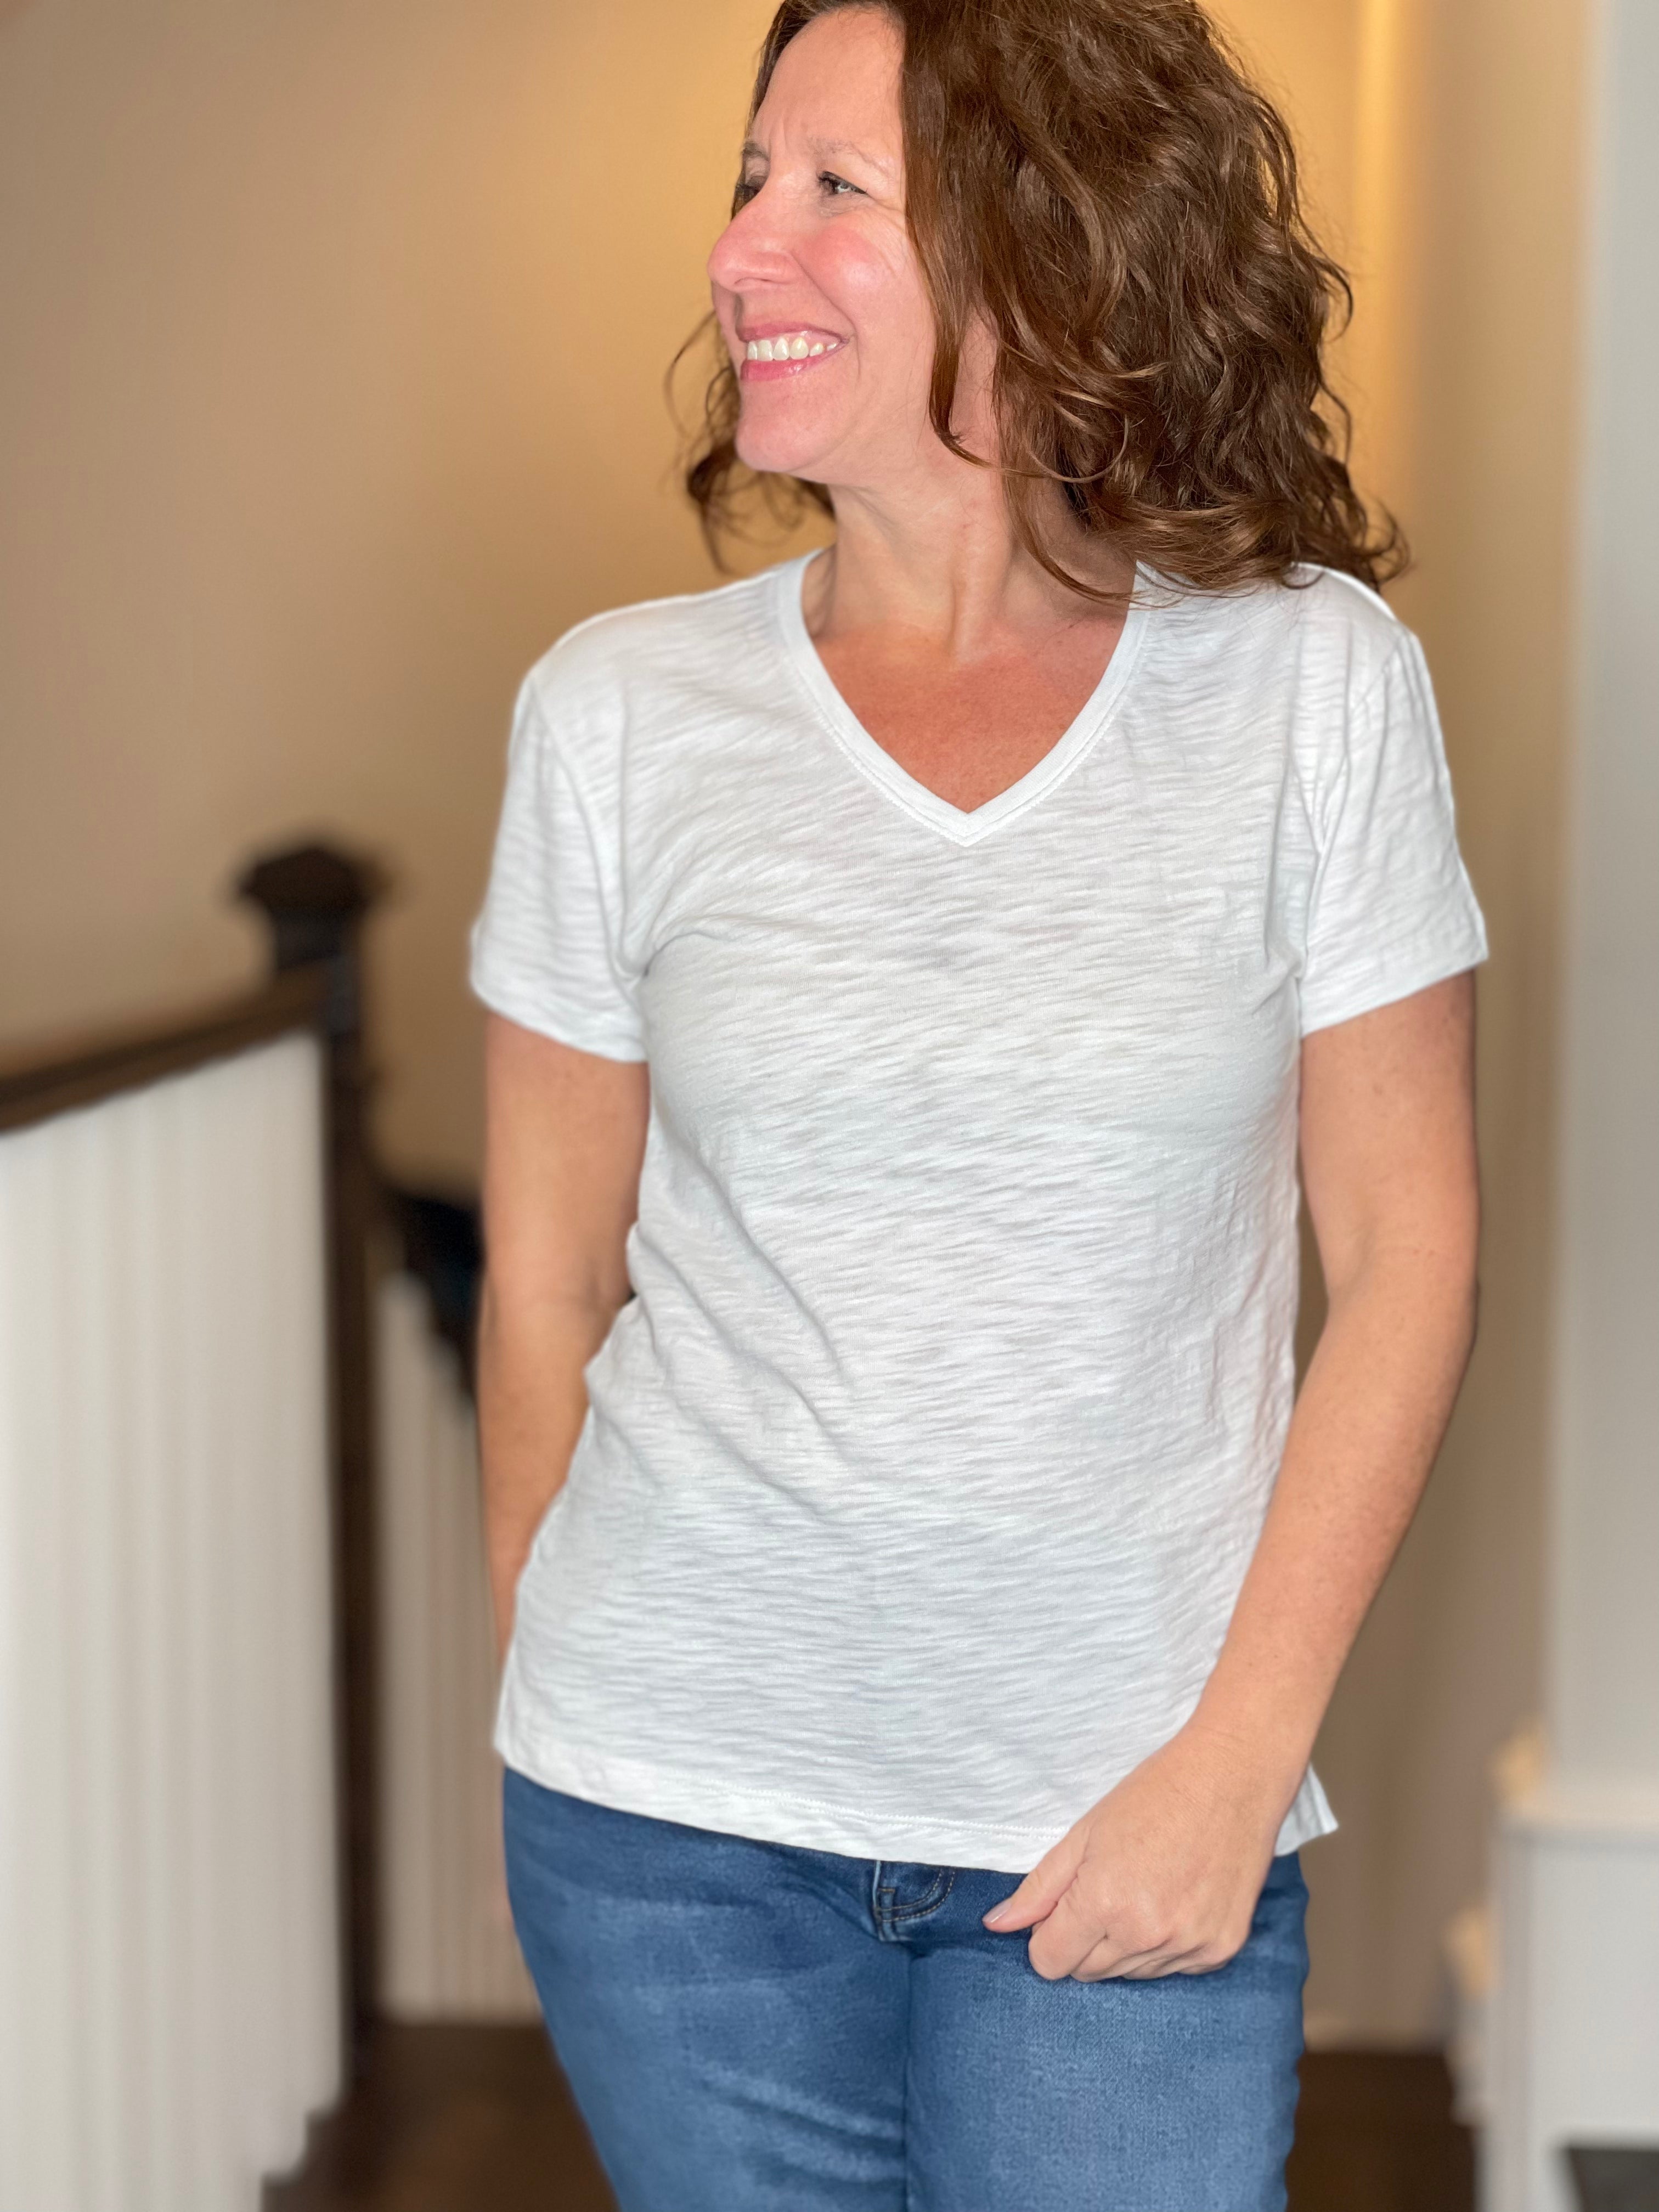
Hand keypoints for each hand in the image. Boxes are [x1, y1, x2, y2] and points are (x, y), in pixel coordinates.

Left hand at [981, 1721, 1291, 1980]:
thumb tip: (996, 1925)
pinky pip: (1172, 1970)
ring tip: (1145, 1887)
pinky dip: (1165, 1945)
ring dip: (1125, 1943)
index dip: (1048, 1935)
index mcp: (1106, 1902)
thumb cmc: (1154, 1795)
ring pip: (1129, 1975)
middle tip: (1107, 1886)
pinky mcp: (1220, 1950)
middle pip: (1087, 1972)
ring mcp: (1189, 1946)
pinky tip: (1176, 1898)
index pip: (1050, 1962)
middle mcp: (1147, 1934)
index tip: (1064, 1905)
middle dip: (1084, 1939)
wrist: (1233, 1777)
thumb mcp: (1085, 1832)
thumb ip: (1039, 1887)